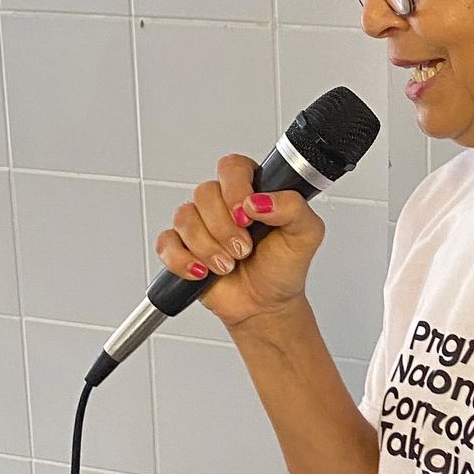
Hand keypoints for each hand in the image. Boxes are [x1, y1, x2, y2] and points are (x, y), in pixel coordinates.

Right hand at [153, 153, 325, 331]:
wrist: (267, 306)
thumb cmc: (284, 268)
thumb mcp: (306, 235)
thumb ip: (293, 208)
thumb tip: (259, 201)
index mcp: (252, 190)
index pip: (232, 167)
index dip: (235, 189)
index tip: (247, 217)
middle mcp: (222, 202)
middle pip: (204, 193)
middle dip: (224, 228)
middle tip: (244, 249)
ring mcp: (199, 224)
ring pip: (184, 218)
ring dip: (208, 247)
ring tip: (228, 265)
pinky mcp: (181, 247)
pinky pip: (166, 243)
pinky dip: (182, 260)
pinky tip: (202, 272)